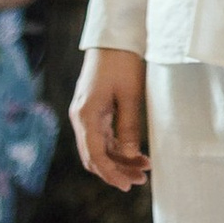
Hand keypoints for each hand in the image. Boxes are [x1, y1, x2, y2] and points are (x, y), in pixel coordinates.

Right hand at [69, 48, 150, 191]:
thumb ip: (129, 127)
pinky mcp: (92, 111)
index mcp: (86, 114)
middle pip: (94, 156)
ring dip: (118, 160)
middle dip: (116, 171)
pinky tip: (134, 153)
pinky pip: (101, 137)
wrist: (113, 37)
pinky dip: (116, 147)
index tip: (127, 185)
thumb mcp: (130, 95)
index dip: (111, 174)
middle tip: (140, 180)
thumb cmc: (122, 62)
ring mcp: (85, 114)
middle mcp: (80, 118)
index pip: (95, 155)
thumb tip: (130, 156)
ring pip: (98, 148)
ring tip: (143, 168)